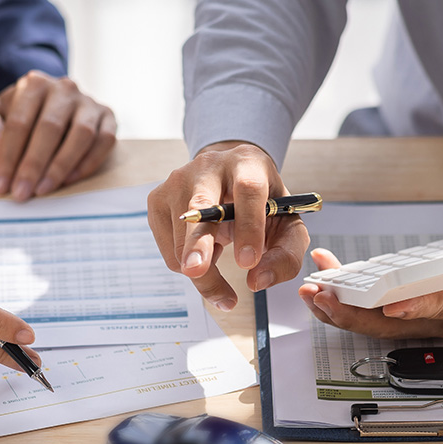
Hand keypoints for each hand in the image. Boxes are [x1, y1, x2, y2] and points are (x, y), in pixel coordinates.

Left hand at [0, 70, 116, 200]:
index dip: (8, 156)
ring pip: (81, 134)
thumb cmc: (20, 114)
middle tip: (22, 193)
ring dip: (61, 166)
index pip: (19, 123)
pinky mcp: (108, 117)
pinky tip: (70, 180)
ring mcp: (89, 103)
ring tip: (44, 190)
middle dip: (33, 165)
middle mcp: (65, 89)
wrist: (52, 105)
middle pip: (49, 129)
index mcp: (35, 84)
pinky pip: (105, 141)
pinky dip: (88, 162)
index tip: (1, 185)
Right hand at [147, 141, 309, 310]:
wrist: (229, 178)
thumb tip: (258, 280)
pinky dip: (188, 262)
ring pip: (182, 239)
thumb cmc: (261, 204)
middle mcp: (208, 166)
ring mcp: (177, 181)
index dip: (249, 226)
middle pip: (200, 206)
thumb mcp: (286, 224)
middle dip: (199, 242)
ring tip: (220, 258)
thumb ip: (285, 254)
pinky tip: (204, 246)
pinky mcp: (157, 200)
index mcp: (248, 163)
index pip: (248, 190)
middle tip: (198, 271)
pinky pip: (169, 250)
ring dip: (203, 270)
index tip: (248, 261)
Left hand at [299, 204, 442, 338]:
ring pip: (374, 320)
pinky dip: (345, 289)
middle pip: (394, 324)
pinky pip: (369, 303)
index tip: (390, 307)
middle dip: (355, 314)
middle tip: (325, 298)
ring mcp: (421, 313)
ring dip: (340, 307)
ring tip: (312, 290)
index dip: (417, 308)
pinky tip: (325, 272)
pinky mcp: (404, 302)